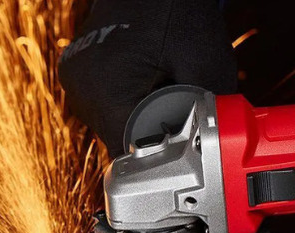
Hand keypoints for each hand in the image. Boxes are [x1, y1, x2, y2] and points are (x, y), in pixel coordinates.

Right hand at [58, 0, 236, 157]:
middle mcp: (79, 89)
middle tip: (181, 102)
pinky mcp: (80, 76)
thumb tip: (218, 156)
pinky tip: (150, 79)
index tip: (185, 140)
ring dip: (144, 119)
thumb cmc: (176, 8)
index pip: (130, 155)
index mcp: (102, 90)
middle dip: (157, 133)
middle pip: (123, 142)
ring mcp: (76, 82)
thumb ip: (209, 113)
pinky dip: (134, 103)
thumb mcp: (205, 61)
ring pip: (117, 127)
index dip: (163, 155)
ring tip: (164, 83)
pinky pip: (110, 108)